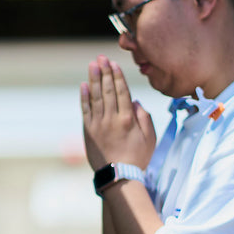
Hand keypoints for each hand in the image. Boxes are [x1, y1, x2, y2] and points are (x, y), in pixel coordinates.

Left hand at [80, 56, 155, 170]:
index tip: (113, 64)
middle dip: (104, 72)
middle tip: (101, 58)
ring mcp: (98, 124)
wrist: (118, 176)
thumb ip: (143, 117)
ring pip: (95, 97)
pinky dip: (84, 97)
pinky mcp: (88, 131)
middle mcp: (111, 119)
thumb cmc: (138, 158)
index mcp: (127, 119)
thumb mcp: (150, 138)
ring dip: (94, 79)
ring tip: (92, 66)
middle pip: (107, 90)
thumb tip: (134, 101)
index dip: (117, 76)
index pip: (121, 92)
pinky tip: (84, 85)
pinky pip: (85, 110)